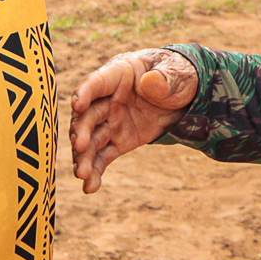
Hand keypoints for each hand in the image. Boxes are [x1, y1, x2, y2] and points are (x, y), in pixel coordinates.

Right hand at [70, 48, 197, 192]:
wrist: (184, 96)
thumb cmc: (176, 76)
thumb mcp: (178, 72)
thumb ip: (166, 77)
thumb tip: (151, 83)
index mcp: (119, 75)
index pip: (97, 82)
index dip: (85, 92)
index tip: (77, 105)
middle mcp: (108, 99)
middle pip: (89, 115)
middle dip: (81, 131)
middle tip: (79, 147)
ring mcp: (112, 121)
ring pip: (92, 139)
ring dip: (84, 157)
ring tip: (81, 175)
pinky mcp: (119, 141)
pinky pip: (104, 156)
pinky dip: (96, 171)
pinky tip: (90, 187)